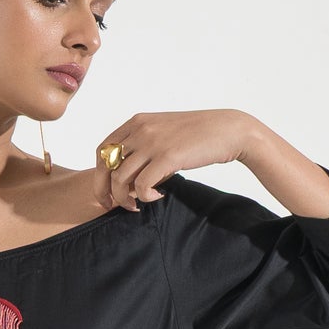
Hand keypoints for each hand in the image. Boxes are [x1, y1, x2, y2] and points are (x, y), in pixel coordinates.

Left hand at [93, 109, 256, 210]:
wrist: (227, 130)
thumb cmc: (198, 135)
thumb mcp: (164, 133)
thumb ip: (144, 148)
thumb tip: (131, 179)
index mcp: (137, 122)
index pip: (102, 150)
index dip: (100, 174)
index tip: (106, 192)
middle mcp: (140, 130)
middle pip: (104, 165)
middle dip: (103, 190)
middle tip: (110, 206)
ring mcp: (152, 143)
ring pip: (120, 178)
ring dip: (124, 198)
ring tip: (137, 205)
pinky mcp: (167, 157)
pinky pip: (142, 185)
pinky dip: (146, 197)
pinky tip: (158, 196)